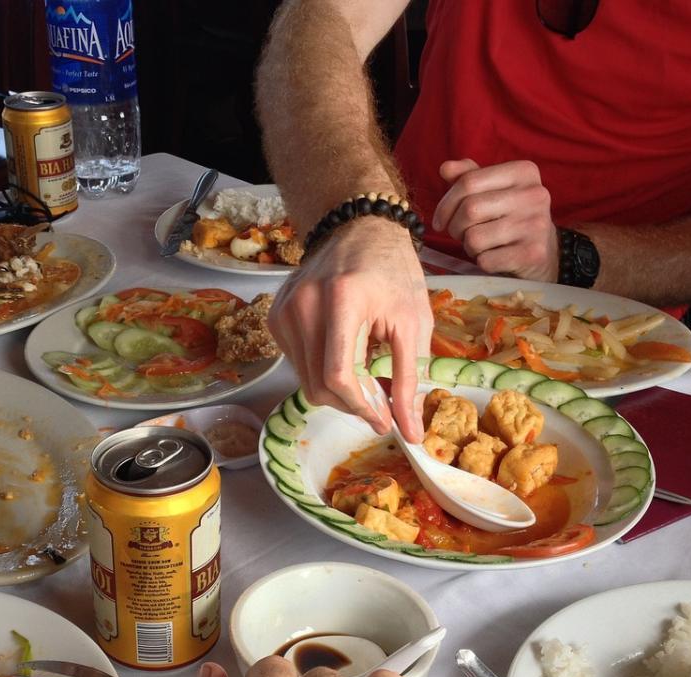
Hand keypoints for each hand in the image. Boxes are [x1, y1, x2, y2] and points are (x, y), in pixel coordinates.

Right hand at [268, 216, 431, 440]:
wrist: (359, 229)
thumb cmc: (393, 272)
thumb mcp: (414, 322)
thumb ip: (410, 379)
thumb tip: (411, 432)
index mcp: (342, 301)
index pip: (338, 376)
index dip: (362, 407)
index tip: (384, 420)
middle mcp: (304, 305)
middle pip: (318, 386)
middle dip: (352, 404)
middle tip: (379, 401)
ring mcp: (284, 310)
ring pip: (305, 381)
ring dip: (338, 389)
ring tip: (364, 370)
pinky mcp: (276, 316)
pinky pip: (297, 363)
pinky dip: (322, 369)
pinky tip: (342, 350)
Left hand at [433, 159, 558, 281]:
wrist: (545, 251)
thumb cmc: (511, 217)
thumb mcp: (494, 191)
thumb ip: (469, 177)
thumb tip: (445, 168)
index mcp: (523, 172)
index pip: (469, 181)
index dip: (446, 204)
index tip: (440, 220)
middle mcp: (534, 194)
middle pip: (469, 209)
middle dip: (455, 227)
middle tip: (460, 234)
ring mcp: (536, 224)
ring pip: (474, 238)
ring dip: (469, 246)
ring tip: (482, 244)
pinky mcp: (533, 253)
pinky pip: (485, 260)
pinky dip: (482, 261)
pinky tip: (494, 256)